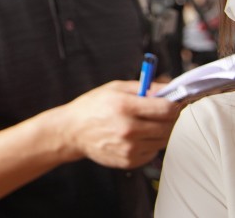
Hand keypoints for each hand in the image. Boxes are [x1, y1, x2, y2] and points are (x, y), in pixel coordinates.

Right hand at [57, 81, 180, 168]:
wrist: (72, 131)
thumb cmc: (92, 107)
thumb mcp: (114, 88)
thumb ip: (144, 87)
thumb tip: (169, 88)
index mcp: (123, 106)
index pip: (166, 109)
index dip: (175, 105)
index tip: (175, 103)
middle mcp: (127, 129)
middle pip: (168, 126)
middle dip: (169, 118)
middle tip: (162, 112)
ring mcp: (128, 147)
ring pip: (163, 140)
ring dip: (160, 131)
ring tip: (144, 123)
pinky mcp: (128, 161)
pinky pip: (152, 152)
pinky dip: (149, 144)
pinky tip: (136, 136)